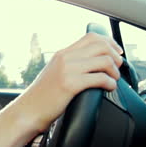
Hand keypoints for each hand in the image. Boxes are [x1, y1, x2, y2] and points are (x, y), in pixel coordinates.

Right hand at [0, 33, 123, 146]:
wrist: (28, 110)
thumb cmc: (43, 96)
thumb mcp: (55, 72)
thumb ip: (71, 63)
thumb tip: (93, 63)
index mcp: (62, 53)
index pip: (91, 36)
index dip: (109, 42)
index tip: (117, 53)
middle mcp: (64, 57)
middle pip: (100, 45)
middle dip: (116, 56)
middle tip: (117, 68)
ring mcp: (67, 69)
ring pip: (104, 60)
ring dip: (114, 71)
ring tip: (112, 80)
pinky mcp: (70, 84)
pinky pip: (100, 78)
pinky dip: (110, 83)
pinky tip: (108, 88)